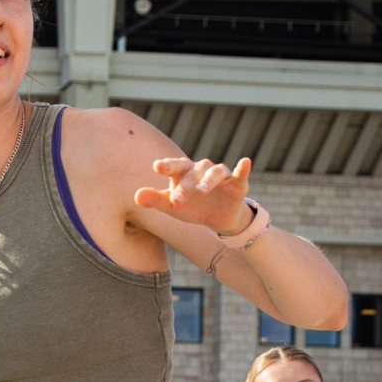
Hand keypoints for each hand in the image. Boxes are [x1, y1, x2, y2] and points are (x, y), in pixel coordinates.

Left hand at [135, 154, 254, 235]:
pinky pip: (240, 174)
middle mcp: (202, 170)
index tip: (157, 166)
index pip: (174, 167)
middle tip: (177, 199)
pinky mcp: (237, 183)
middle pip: (193, 172)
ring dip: (208, 180)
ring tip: (202, 191)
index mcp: (184, 173)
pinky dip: (243, 168)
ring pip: (215, 172)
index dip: (166, 166)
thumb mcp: (172, 206)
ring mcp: (220, 175)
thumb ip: (155, 200)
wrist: (218, 219)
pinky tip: (244, 162)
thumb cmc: (191, 207)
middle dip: (185, 185)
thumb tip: (137, 195)